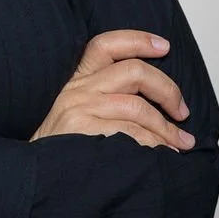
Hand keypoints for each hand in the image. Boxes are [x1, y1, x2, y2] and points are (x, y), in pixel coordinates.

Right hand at [30, 30, 194, 150]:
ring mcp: (80, 110)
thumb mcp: (76, 111)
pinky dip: (155, 145)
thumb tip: (159, 101)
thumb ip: (107, 97)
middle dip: (167, 90)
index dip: (138, 40)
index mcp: (78, 80)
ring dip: (167, 128)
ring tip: (180, 143)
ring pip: (138, 106)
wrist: (36, 178)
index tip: (164, 46)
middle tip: (182, 111)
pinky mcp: (84, 132)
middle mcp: (78, 90)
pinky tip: (163, 155)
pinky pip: (132, 134)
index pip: (106, 45)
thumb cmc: (65, 147)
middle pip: (134, 71)